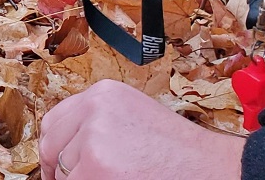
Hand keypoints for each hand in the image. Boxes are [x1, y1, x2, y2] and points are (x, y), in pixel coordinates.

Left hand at [40, 79, 243, 179]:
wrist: (213, 170)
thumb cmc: (180, 153)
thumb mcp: (134, 118)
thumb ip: (98, 123)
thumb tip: (66, 147)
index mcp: (103, 94)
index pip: (55, 121)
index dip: (55, 148)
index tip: (58, 164)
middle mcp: (94, 109)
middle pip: (51, 145)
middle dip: (58, 169)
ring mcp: (93, 138)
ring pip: (63, 172)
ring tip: (113, 179)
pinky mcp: (95, 167)